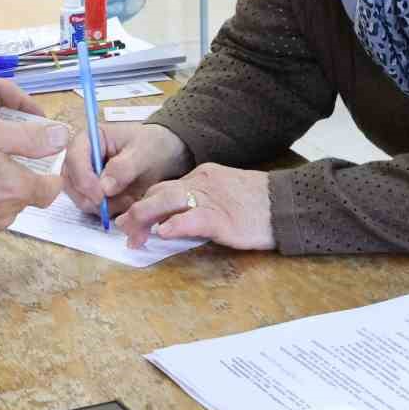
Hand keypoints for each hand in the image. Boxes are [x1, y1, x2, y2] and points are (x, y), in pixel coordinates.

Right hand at [63, 122, 189, 217]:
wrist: (166, 154)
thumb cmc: (154, 145)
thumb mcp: (144, 151)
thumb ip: (124, 167)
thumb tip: (104, 187)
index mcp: (89, 138)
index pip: (73, 158)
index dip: (83, 179)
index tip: (100, 196)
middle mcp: (82, 158)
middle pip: (71, 183)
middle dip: (93, 198)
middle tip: (120, 202)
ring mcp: (86, 177)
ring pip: (81, 199)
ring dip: (105, 206)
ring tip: (131, 197)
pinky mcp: (94, 193)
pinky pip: (94, 209)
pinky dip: (110, 211)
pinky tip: (128, 202)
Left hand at [115, 163, 273, 250]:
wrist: (286, 203)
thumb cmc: (258, 204)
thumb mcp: (224, 195)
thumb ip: (200, 203)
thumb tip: (175, 221)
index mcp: (202, 176)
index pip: (164, 187)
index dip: (144, 203)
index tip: (130, 219)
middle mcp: (202, 183)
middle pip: (160, 192)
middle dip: (137, 210)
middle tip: (122, 228)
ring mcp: (212, 199)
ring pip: (169, 201)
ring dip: (145, 216)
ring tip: (131, 231)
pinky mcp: (223, 217)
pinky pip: (193, 218)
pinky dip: (175, 225)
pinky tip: (162, 233)